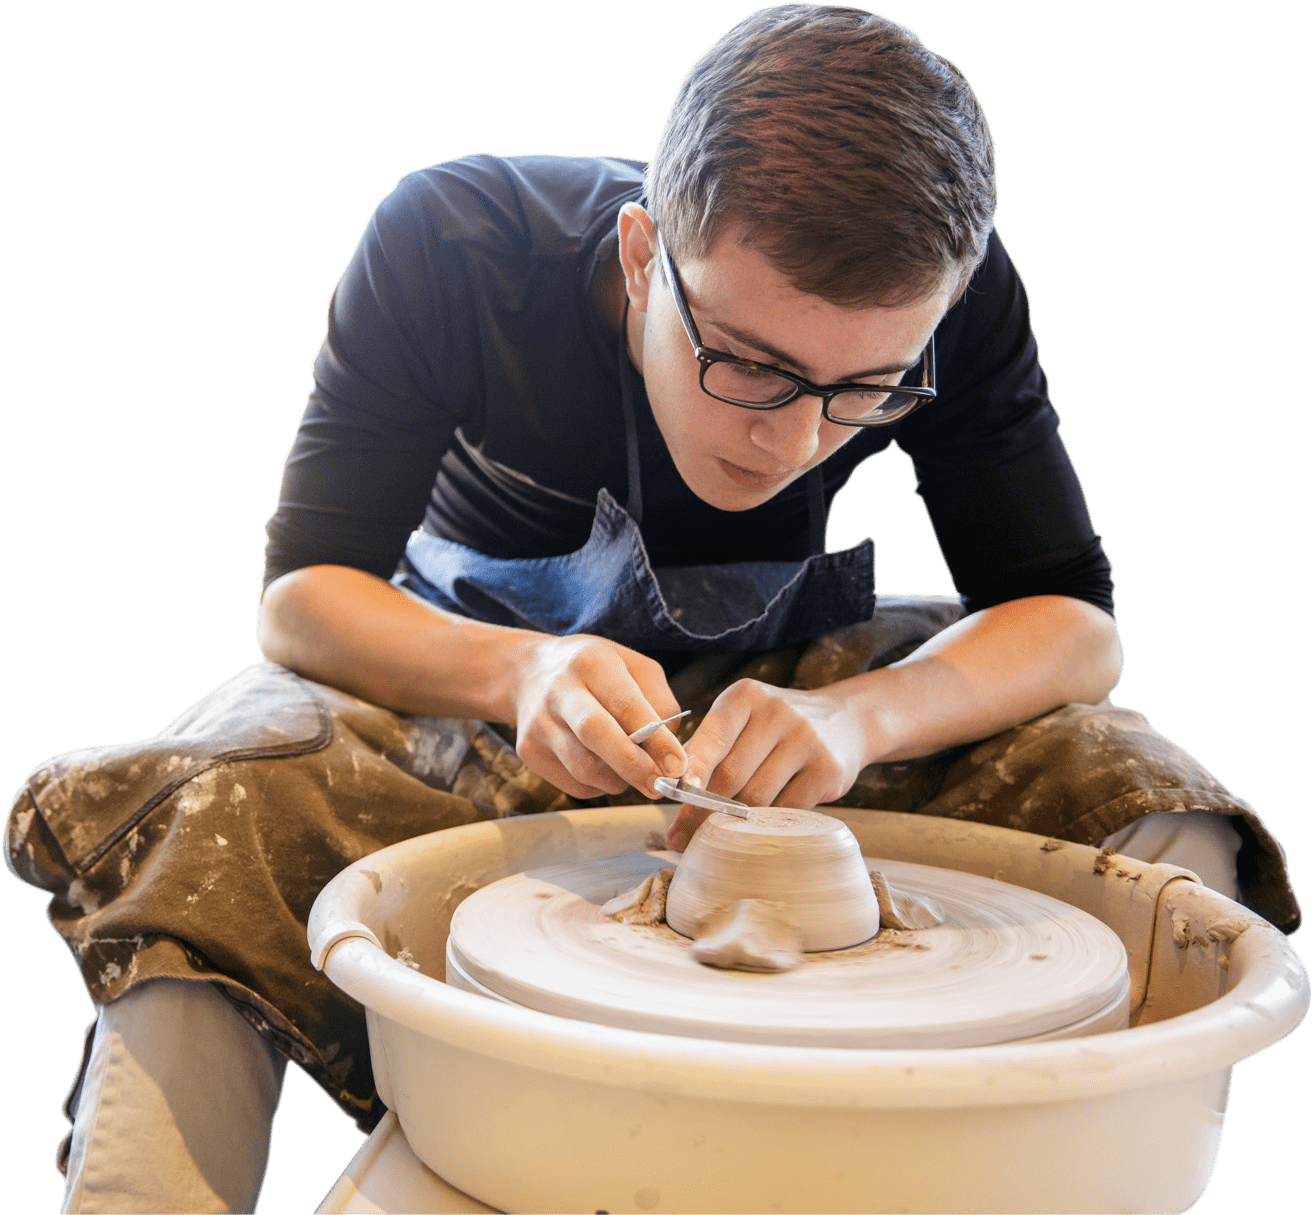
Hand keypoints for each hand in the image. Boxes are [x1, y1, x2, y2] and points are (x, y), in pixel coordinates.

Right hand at [512, 634, 687, 798]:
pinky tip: (605, 767)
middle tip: (660, 786)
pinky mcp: (528, 750)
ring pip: (582, 767)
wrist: (530, 672)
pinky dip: (598, 785)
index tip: (678, 765)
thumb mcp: (634, 667)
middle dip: (633, 766)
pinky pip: (573, 783)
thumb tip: (670, 751)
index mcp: (590, 662)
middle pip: (595, 734)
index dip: (655, 739)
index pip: (625, 704)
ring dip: (617, 779)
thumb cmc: (596, 671)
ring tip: (632, 770)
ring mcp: (539, 722)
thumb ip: (660, 702)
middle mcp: (559, 690)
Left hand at [667, 680, 867, 850]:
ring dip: (733, 821)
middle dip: (701, 808)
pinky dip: (767, 822)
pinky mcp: (828, 769)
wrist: (843, 722)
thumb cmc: (774, 728)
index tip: (667, 795)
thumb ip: (707, 747)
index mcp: (745, 697)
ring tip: (715, 836)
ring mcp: (806, 739)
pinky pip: (787, 808)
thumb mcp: (741, 720)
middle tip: (681, 834)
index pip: (710, 739)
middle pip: (730, 774)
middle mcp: (777, 712)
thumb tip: (664, 789)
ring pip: (756, 796)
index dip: (688, 772)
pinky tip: (756, 829)